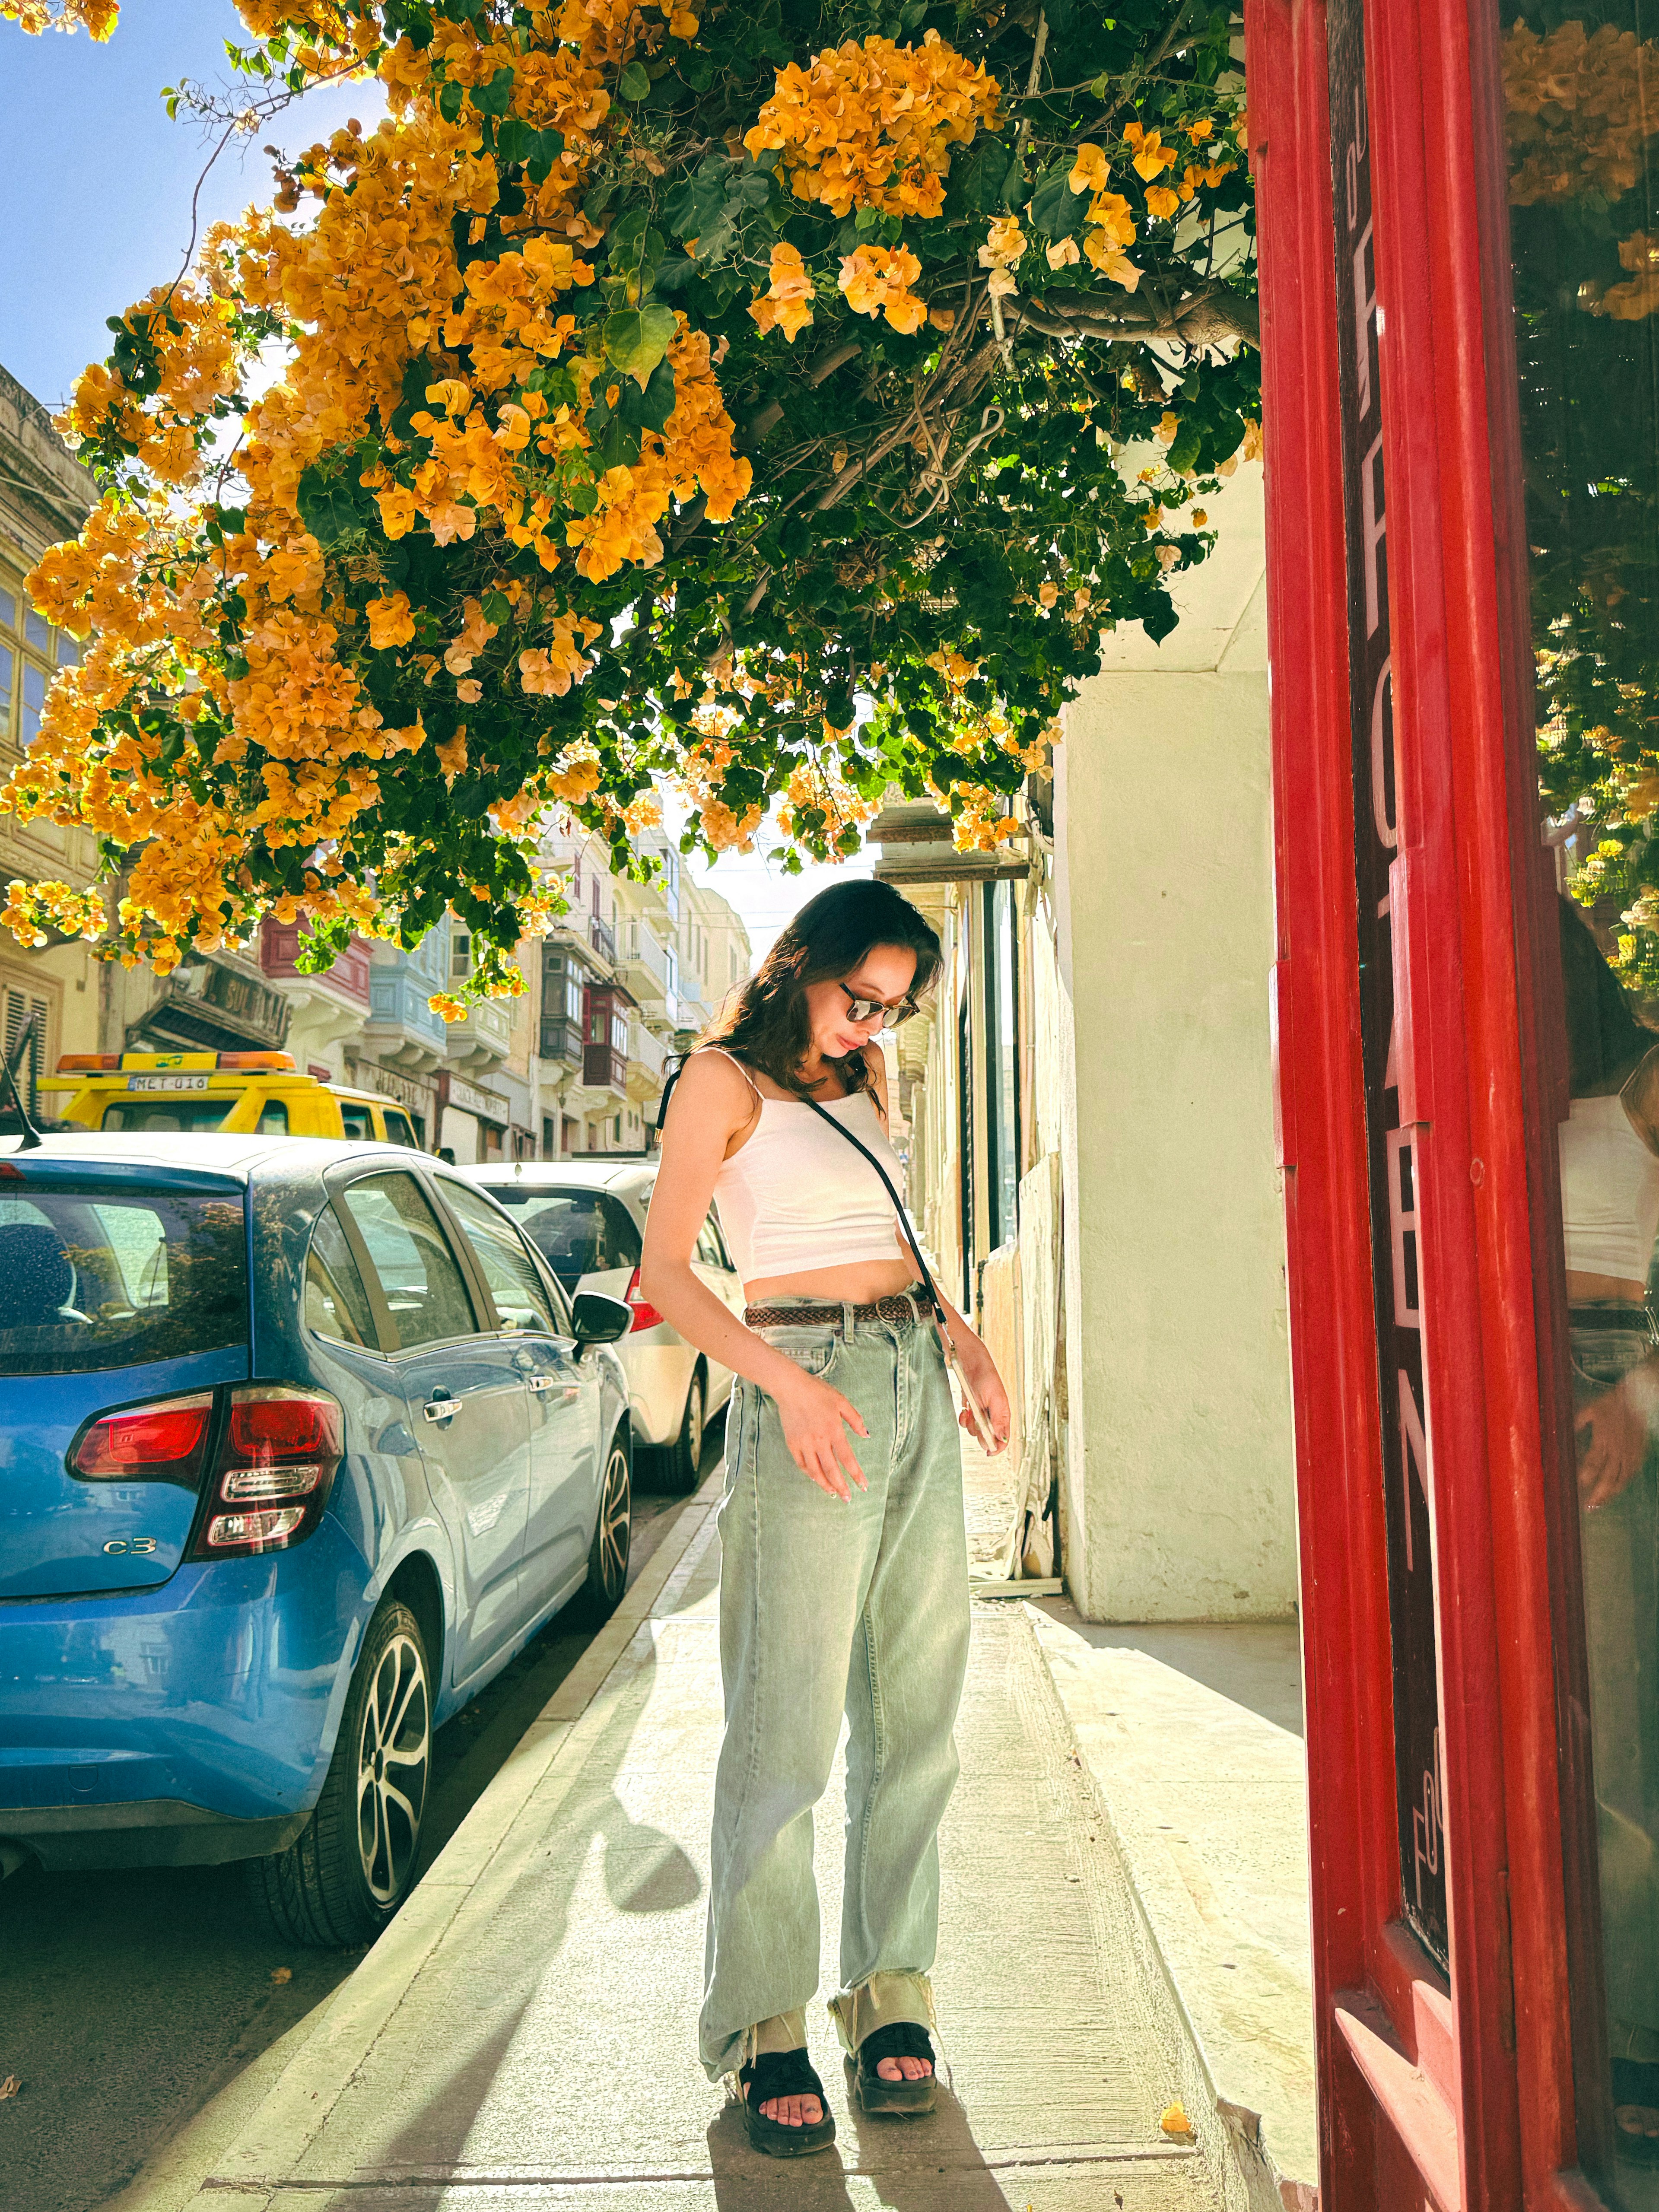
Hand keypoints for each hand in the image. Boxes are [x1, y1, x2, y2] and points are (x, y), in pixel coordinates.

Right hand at [775, 1370, 868, 1499]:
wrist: (790, 1387)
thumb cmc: (818, 1392)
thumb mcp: (842, 1402)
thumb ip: (855, 1420)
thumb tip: (866, 1436)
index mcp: (834, 1430)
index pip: (848, 1459)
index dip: (856, 1475)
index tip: (864, 1486)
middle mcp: (819, 1440)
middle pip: (832, 1470)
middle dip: (842, 1487)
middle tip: (847, 1499)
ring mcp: (804, 1443)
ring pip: (815, 1471)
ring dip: (825, 1484)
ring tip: (832, 1493)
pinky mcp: (792, 1443)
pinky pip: (801, 1464)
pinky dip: (809, 1474)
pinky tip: (815, 1478)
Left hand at [957, 1341, 1011, 1455]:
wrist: (968, 1359)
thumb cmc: (985, 1374)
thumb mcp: (994, 1398)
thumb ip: (999, 1420)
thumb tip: (1003, 1439)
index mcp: (1003, 1413)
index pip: (1003, 1438)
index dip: (997, 1447)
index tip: (988, 1452)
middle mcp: (993, 1414)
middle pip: (988, 1436)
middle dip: (980, 1434)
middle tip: (976, 1423)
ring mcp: (982, 1411)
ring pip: (976, 1429)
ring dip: (970, 1425)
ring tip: (969, 1412)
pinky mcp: (972, 1406)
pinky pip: (967, 1420)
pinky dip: (964, 1418)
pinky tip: (964, 1410)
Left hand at [1576, 1379, 1650, 1509]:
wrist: (1638, 1399)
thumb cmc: (1612, 1403)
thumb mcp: (1591, 1410)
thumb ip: (1580, 1422)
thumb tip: (1570, 1431)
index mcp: (1603, 1438)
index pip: (1594, 1461)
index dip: (1587, 1474)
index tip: (1580, 1484)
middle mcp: (1617, 1449)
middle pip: (1608, 1476)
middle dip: (1598, 1493)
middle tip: (1590, 1507)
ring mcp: (1629, 1453)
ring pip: (1620, 1478)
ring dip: (1610, 1493)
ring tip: (1600, 1504)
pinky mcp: (1638, 1454)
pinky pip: (1631, 1473)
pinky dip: (1623, 1483)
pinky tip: (1616, 1490)